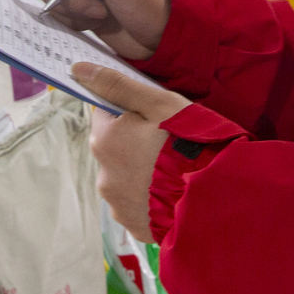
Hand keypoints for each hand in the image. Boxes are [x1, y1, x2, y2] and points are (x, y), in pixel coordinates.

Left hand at [70, 62, 191, 241]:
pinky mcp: (133, 224)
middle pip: (114, 147)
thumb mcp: (159, 104)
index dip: (130, 110)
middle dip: (135, 142)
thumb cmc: (190, 144)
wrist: (215, 198)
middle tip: (170, 144)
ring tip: (175, 172)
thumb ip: (118, 85)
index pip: (105, 113)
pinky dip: (150, 196)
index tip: (154, 116)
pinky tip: (173, 192)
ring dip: (142, 172)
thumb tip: (78, 69)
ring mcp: (117, 204)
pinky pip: (137, 203)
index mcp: (105, 140)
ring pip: (125, 176)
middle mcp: (103, 174)